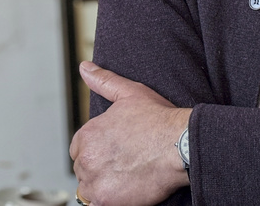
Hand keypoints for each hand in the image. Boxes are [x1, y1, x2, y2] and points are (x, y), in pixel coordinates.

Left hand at [70, 61, 190, 205]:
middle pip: (84, 169)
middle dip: (100, 167)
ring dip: (103, 185)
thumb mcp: (129, 93)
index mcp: (87, 134)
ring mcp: (94, 181)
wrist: (179, 146)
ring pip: (89, 189)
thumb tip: (84, 67)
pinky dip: (109, 199)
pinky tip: (127, 190)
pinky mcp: (105, 200)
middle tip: (126, 164)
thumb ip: (103, 81)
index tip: (117, 152)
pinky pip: (98, 204)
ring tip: (127, 176)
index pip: (79, 149)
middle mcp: (86, 158)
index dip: (98, 150)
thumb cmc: (159, 120)